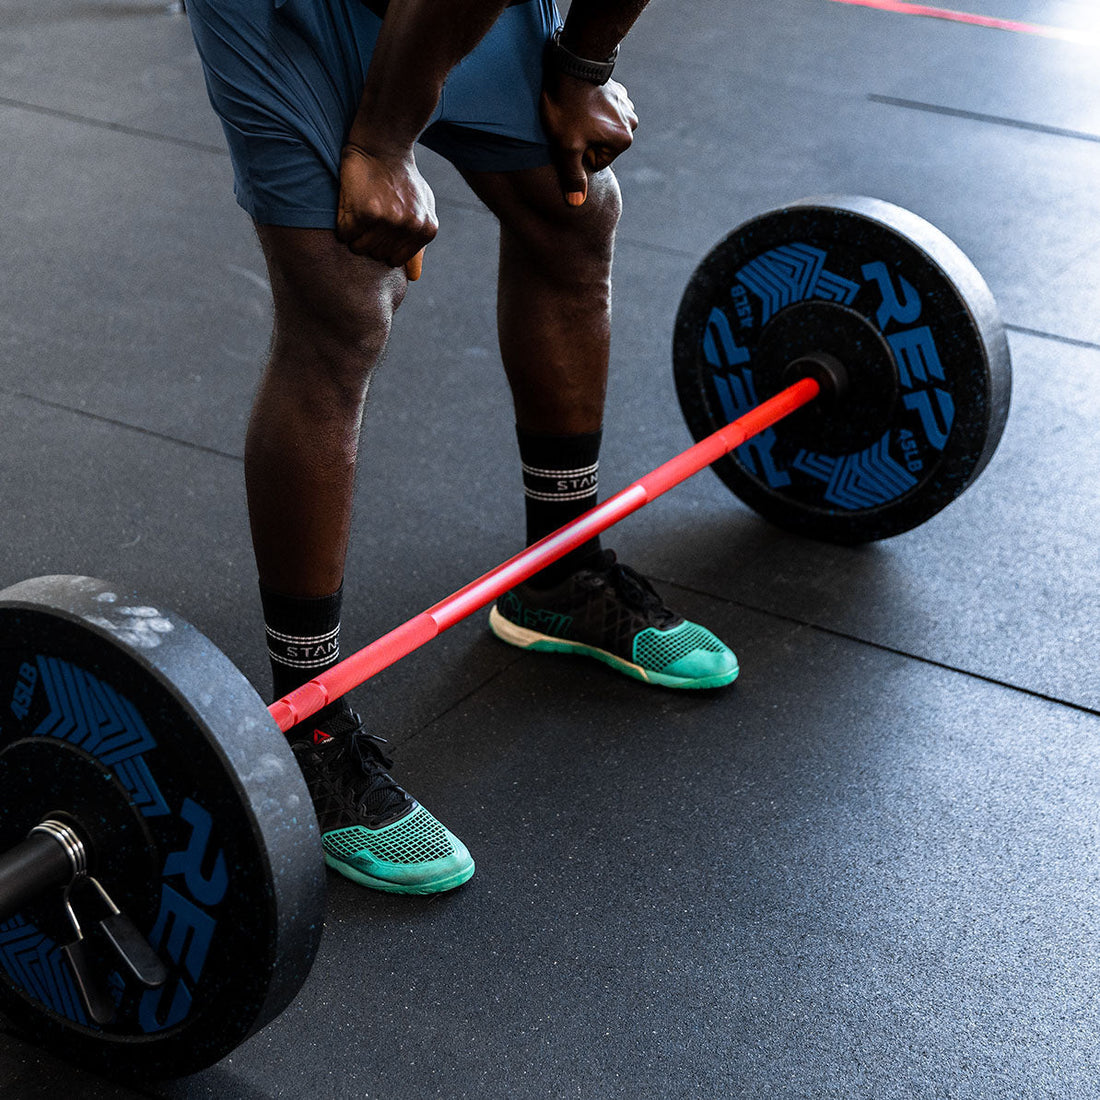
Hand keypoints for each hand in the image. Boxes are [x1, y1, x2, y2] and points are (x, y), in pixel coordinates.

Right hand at [336, 144, 437, 270]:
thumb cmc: (402, 178)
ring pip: (359, 248)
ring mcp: (389, 221)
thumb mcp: (422, 208)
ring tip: (358, 212)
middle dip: (368, 240)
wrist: (384, 143)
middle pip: (377, 255)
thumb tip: (413, 278)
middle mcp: (410, 228)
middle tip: (367, 216)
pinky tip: (350, 205)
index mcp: (426, 230)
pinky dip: (341, 223)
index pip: (394, 260)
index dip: (381, 246)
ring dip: (353, 234)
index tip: (378, 228)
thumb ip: (418, 243)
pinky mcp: (365, 212)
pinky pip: (345, 234)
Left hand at [540, 75, 637, 205]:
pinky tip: (580, 98)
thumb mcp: (566, 147)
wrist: (571, 61)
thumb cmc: (568, 107)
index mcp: (624, 140)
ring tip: (574, 109)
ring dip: (586, 123)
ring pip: (599, 127)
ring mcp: (625, 104)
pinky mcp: (616, 90)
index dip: (579, 154)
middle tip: (570, 122)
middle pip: (600, 145)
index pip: (596, 162)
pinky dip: (589, 106)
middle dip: (583, 138)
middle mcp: (631, 123)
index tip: (571, 137)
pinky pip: (600, 109)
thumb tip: (577, 204)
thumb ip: (572, 177)